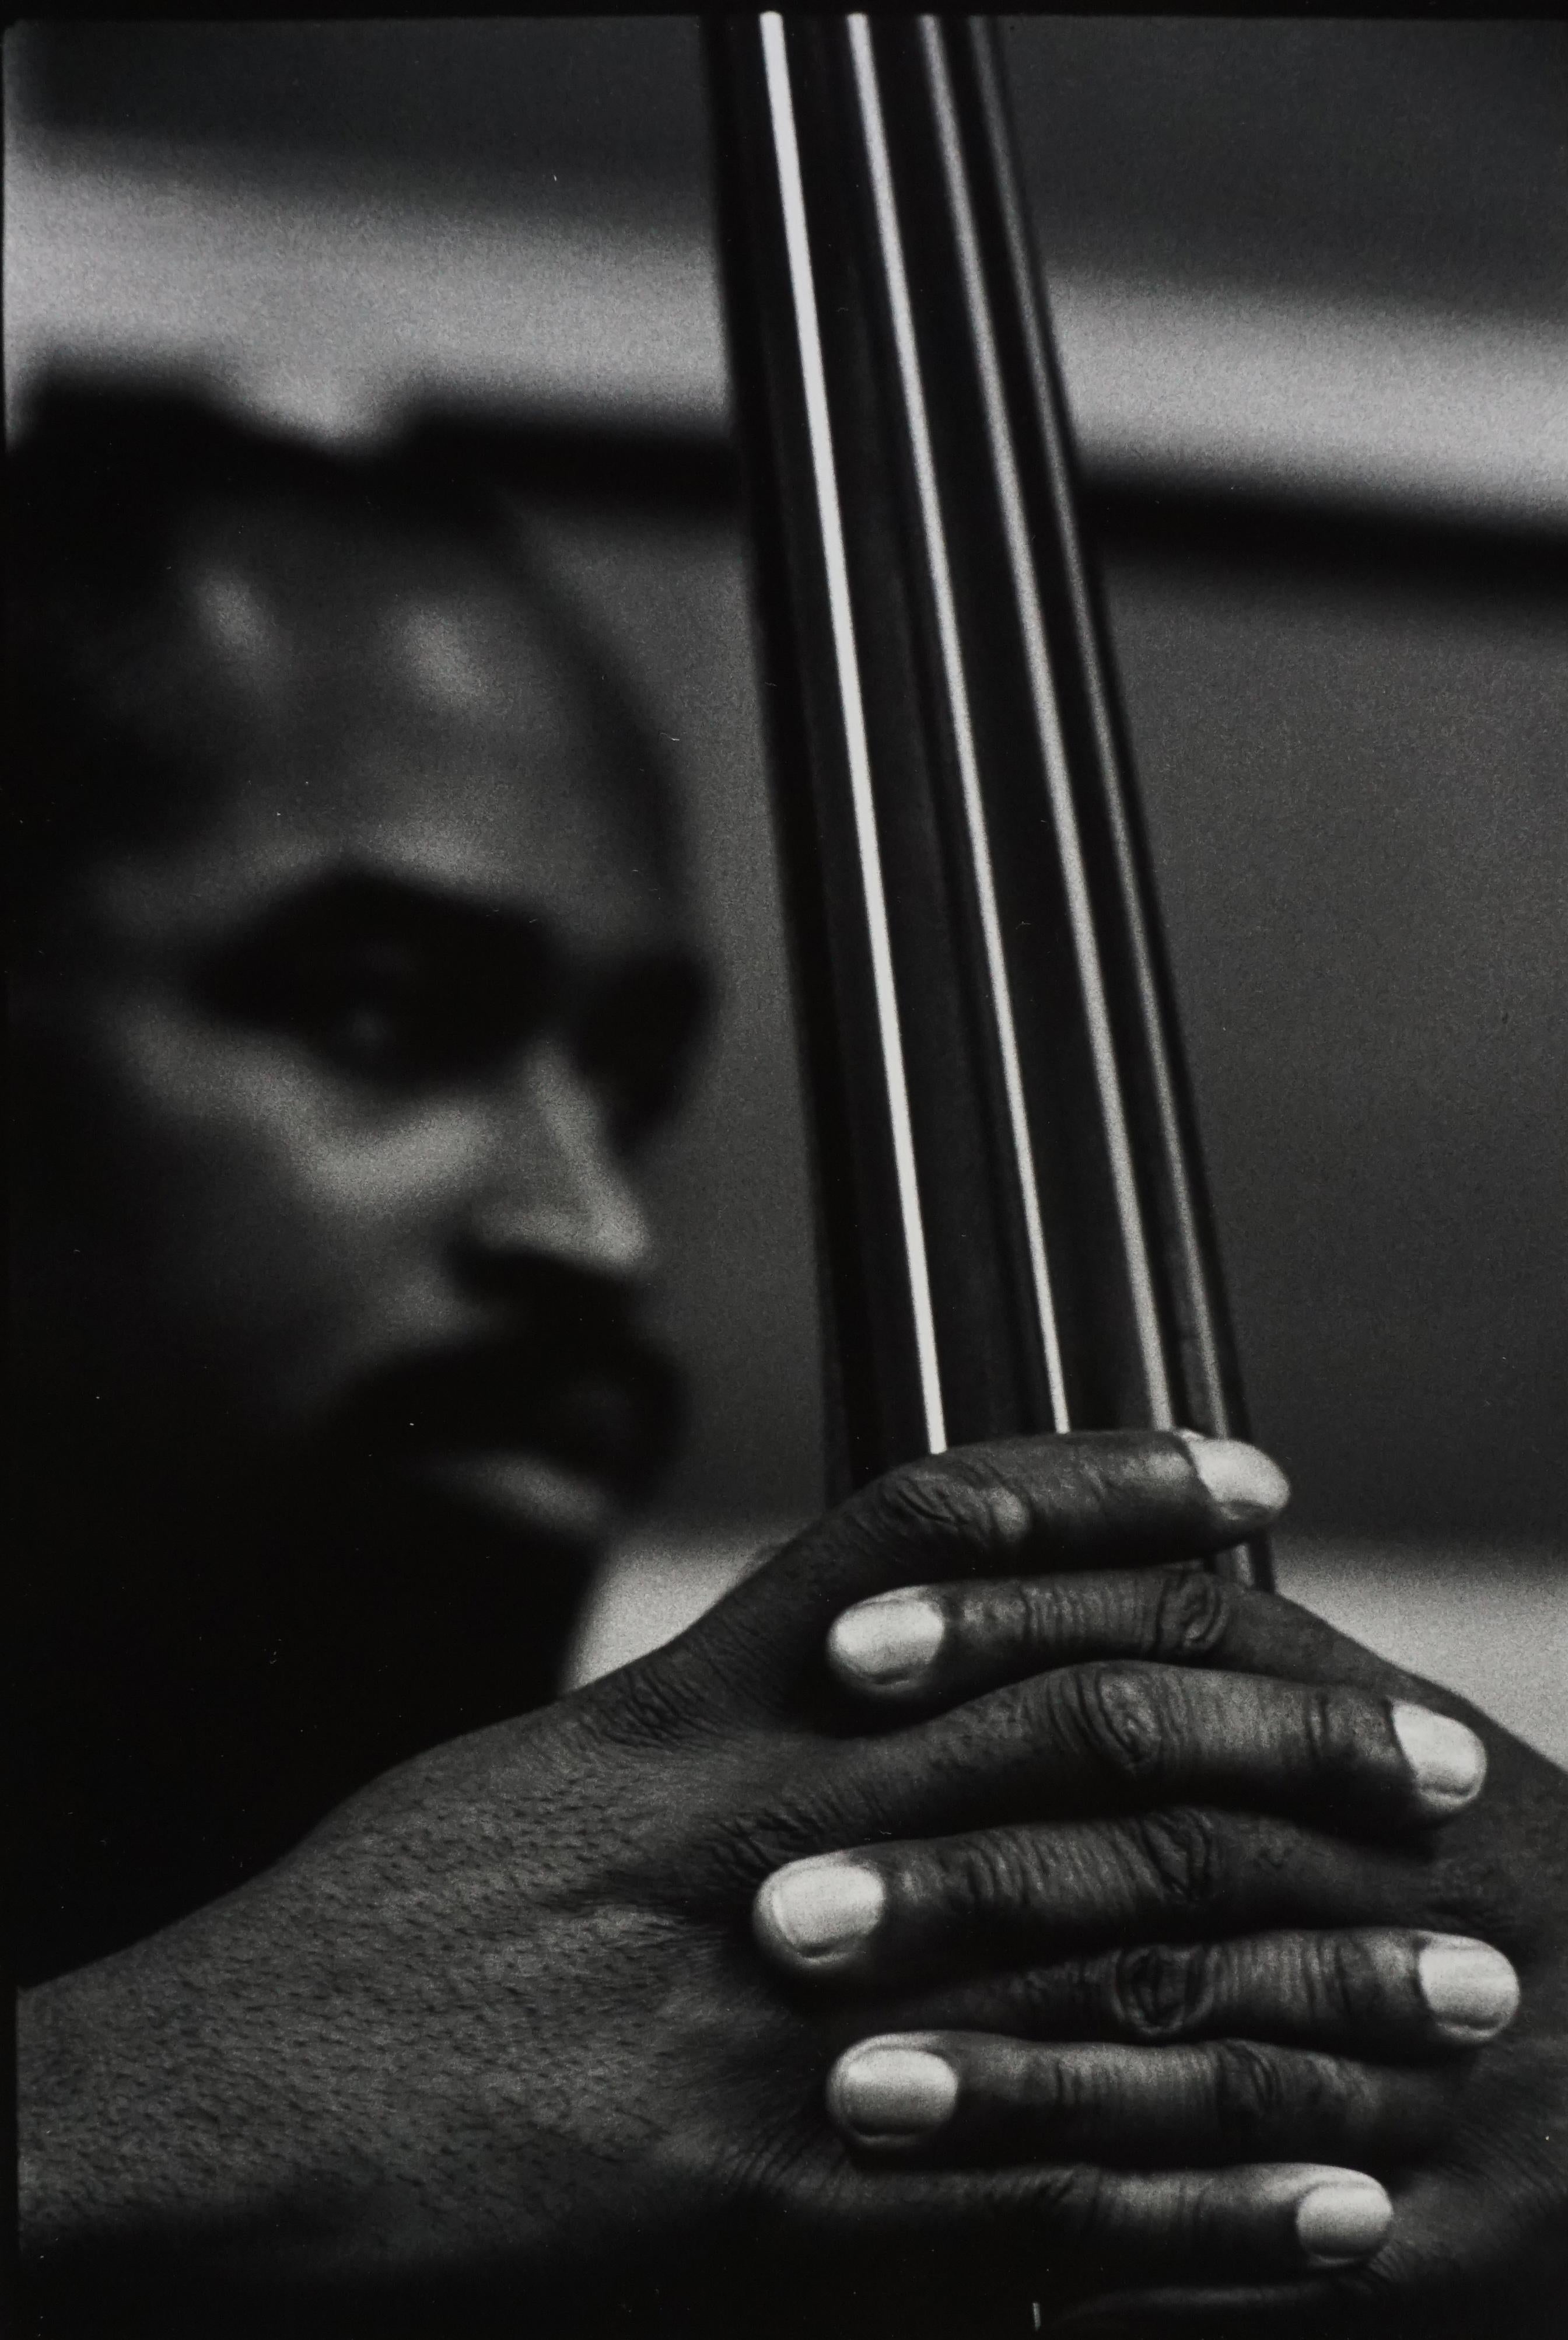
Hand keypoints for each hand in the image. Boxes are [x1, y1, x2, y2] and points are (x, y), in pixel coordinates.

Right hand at [19, 1431, 1526, 2337]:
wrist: (231, 2124)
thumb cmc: (368, 1945)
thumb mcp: (540, 1780)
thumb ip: (711, 1724)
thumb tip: (854, 1665)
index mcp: (704, 1720)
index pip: (948, 1544)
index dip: (1114, 1493)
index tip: (1252, 1479)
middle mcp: (773, 1842)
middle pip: (1083, 1749)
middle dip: (1285, 1751)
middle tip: (1439, 1762)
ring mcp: (795, 2032)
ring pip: (1113, 1979)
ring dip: (1311, 1989)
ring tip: (1467, 1993)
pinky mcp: (789, 2222)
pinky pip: (1050, 2209)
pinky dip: (1211, 2205)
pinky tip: (1341, 2206)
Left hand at [818, 1532, 1567, 2334]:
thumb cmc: (1467, 1895)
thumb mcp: (1376, 1758)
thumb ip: (1219, 1682)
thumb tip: (1000, 1556)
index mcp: (1389, 1733)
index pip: (1180, 1633)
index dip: (1009, 1621)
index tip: (842, 1646)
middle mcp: (1426, 1868)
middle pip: (1168, 1844)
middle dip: (967, 1875)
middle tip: (784, 1911)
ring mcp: (1454, 2052)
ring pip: (1206, 2041)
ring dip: (1014, 2073)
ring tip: (844, 2093)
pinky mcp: (1465, 2226)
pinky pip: (1266, 2226)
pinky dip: (1119, 2231)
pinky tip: (975, 2259)